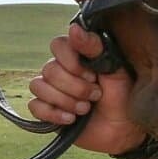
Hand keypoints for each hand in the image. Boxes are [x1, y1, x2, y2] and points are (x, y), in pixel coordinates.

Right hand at [27, 22, 144, 154]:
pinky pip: (34, 106)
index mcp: (76, 56)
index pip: (58, 45)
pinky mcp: (47, 111)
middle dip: (75, 87)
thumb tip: (73, 28)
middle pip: (49, 69)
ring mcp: (51, 90)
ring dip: (65, 100)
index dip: (72, 62)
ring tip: (85, 109)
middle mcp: (60, 70)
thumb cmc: (122, 96)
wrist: (123, 130)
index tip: (92, 75)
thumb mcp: (114, 69)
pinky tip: (71, 119)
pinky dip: (53, 113)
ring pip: (39, 87)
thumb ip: (93, 47)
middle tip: (95, 95)